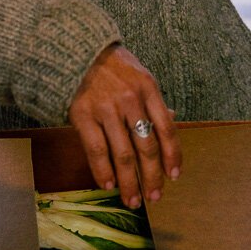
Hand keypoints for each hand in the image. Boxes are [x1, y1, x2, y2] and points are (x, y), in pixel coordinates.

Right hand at [68, 43, 180, 208]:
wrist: (76, 49)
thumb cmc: (113, 66)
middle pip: (146, 147)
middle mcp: (130, 100)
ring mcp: (106, 108)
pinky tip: (108, 186)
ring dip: (129, 182)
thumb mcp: (140, 76)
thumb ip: (154, 101)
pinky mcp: (82, 115)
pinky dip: (103, 172)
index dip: (173, 156)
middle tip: (155, 197)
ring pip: (122, 154)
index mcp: (149, 89)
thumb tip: (173, 120)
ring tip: (132, 200)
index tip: (174, 176)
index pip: (167, 129)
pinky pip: (96, 150)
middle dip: (152, 177)